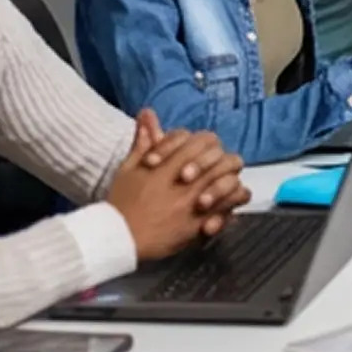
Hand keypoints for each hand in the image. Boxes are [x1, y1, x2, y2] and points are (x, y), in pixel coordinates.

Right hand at [110, 113, 239, 258]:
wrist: (119, 238)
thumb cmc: (122, 202)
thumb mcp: (128, 168)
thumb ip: (143, 141)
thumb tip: (147, 113)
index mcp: (169, 166)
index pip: (199, 141)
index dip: (200, 144)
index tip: (194, 154)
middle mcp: (186, 183)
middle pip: (222, 158)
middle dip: (222, 159)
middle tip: (217, 165)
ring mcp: (196, 204)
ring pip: (231, 182)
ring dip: (230, 180)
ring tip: (225, 183)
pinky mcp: (200, 224)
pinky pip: (229, 209)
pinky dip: (232, 204)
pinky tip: (226, 204)